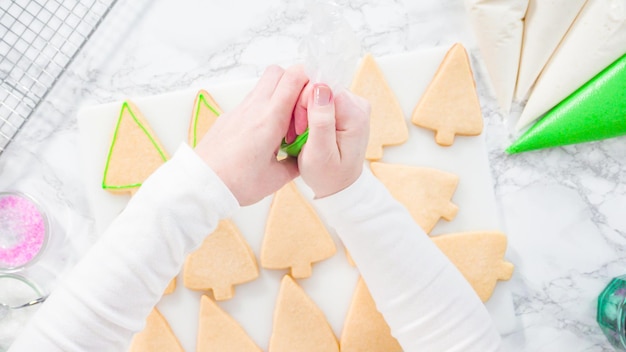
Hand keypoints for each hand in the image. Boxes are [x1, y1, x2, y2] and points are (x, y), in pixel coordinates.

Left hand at [195, 65, 307, 205]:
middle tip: (299, 110)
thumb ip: (296, 163)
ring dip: (279, 96)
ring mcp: (240, 109)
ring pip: (264, 84)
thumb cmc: (236, 182)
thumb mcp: (276, 178)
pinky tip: (264, 135)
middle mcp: (255, 107)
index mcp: (270, 118)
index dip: (311, 84)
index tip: (314, 105)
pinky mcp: (229, 116)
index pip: (295, 77)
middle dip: (295, 84)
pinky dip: (264, 107)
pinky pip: (252, 100)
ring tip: (282, 126)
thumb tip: (305, 156)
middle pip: (279, 72)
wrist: (201, 183)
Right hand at [297, 83, 370, 197]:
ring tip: (301, 133)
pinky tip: (307, 129)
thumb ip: (321, 120)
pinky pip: (320, 97)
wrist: (339, 185)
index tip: (299, 128)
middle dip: (302, 106)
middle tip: (298, 132)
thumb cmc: (329, 175)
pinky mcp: (344, 107)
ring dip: (303, 109)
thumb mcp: (320, 153)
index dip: (303, 103)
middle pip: (320, 86)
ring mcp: (352, 104)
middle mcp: (357, 105)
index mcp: (355, 115)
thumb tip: (320, 88)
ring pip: (317, 90)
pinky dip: (308, 111)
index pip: (323, 87)